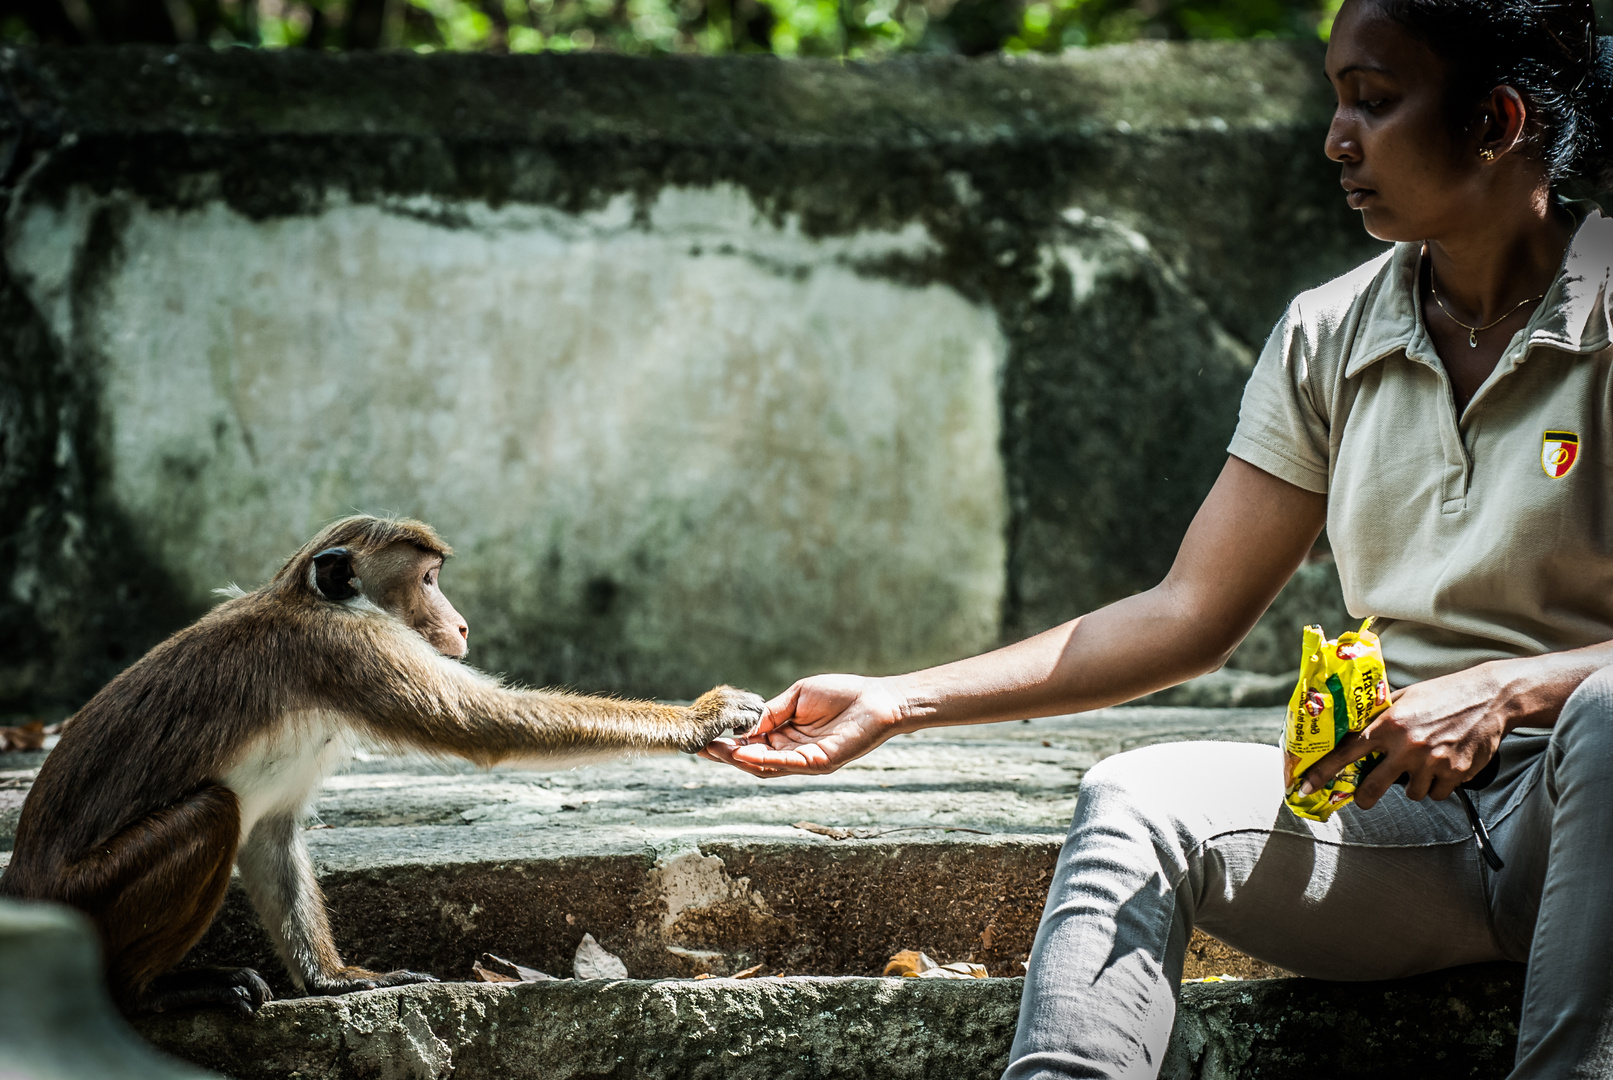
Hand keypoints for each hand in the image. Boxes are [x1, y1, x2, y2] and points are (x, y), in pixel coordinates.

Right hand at [698, 674, 905, 776]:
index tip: (703, 736)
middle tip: (699, 748)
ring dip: (739, 760)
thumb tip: (744, 723)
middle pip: (753, 760)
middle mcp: (793, 753)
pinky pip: (787, 764)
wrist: (879, 700)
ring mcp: (805, 761)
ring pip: (765, 766)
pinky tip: (743, 753)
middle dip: (725, 755)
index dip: (728, 742)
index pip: (751, 744)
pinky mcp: (819, 763)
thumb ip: (771, 711)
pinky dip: (763, 760)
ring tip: (715, 751)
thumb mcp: (798, 697)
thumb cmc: (842, 695)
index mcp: (786, 736)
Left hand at [1300, 663, 1508, 808]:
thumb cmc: (1443, 695)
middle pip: (1373, 788)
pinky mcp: (1455, 773)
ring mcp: (1432, 762)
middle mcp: (1406, 746)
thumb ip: (1380, 718)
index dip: (1322, 773)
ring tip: (1423, 764)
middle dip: (1365, 797)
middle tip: (1365, 797)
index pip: (1346, 753)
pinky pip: (1438, 794)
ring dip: (1412, 785)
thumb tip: (1353, 735)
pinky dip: (1438, 786)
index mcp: (1388, 725)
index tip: (1305, 788)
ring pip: (1410, 794)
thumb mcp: (1404, 698)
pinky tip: (1443, 767)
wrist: (1490, 698)